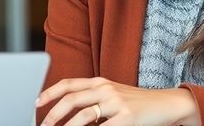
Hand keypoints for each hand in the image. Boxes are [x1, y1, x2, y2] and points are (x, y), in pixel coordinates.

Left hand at [36, 77, 200, 125]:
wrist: (168, 104)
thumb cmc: (137, 103)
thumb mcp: (113, 95)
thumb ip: (93, 99)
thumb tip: (69, 112)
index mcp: (100, 82)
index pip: (68, 84)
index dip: (49, 92)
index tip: (36, 102)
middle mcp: (105, 89)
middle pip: (70, 99)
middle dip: (52, 114)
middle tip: (43, 125)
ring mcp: (116, 102)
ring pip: (82, 116)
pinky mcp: (127, 117)